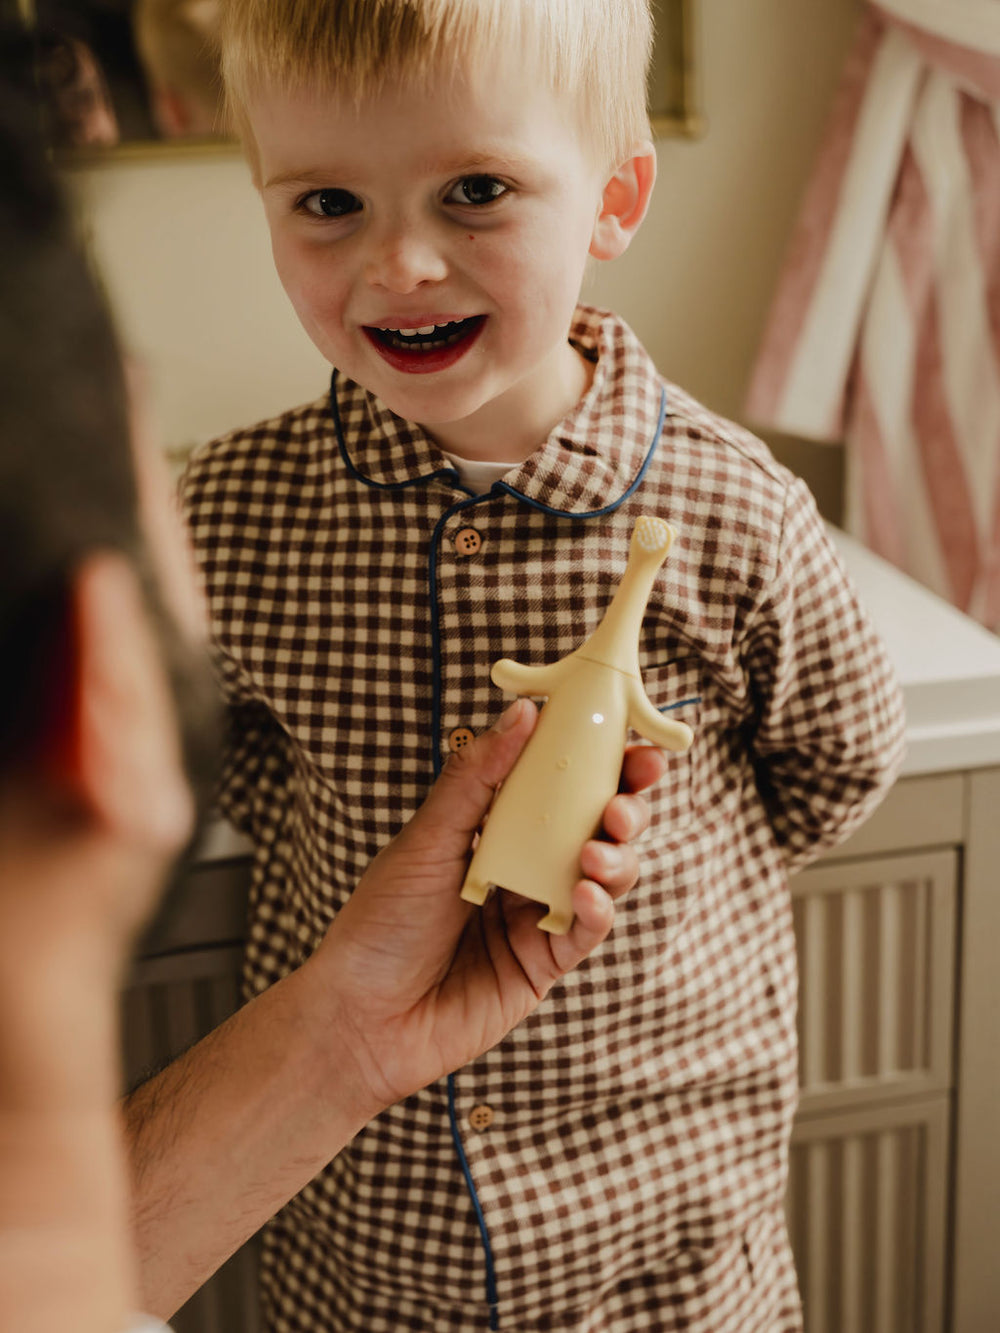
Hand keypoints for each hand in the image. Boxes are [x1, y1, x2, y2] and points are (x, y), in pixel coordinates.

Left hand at [315, 699, 664, 1112]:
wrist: (360, 1018)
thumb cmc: (380, 923)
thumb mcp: (428, 839)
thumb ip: (477, 778)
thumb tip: (523, 711)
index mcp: (494, 828)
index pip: (559, 785)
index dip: (601, 763)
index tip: (633, 744)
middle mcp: (523, 867)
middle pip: (595, 827)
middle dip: (624, 809)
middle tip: (625, 803)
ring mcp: (537, 916)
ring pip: (604, 877)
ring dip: (615, 859)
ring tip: (596, 853)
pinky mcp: (543, 965)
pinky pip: (587, 931)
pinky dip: (597, 910)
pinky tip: (587, 895)